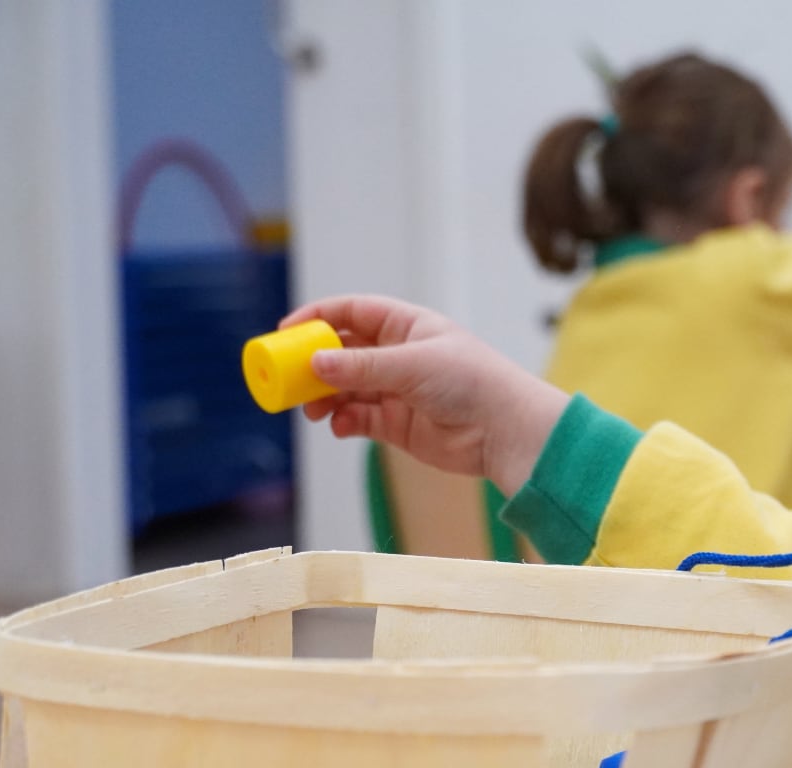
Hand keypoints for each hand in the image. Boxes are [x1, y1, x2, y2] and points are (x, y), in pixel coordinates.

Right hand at [281, 295, 568, 493]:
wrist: (506, 431)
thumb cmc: (471, 382)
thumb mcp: (411, 365)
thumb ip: (361, 366)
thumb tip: (315, 362)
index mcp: (407, 325)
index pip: (352, 312)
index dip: (317, 317)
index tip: (285, 331)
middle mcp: (399, 355)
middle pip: (342, 352)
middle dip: (314, 363)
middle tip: (287, 377)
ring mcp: (397, 391)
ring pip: (345, 389)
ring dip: (324, 396)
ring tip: (312, 408)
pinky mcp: (398, 425)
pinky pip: (359, 419)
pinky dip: (344, 421)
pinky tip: (339, 425)